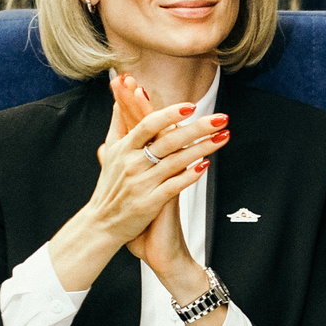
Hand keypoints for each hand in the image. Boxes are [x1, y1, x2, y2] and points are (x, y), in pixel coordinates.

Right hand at [86, 69, 226, 250]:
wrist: (102, 225)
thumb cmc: (110, 187)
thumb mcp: (111, 153)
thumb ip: (119, 124)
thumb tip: (120, 100)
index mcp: (124, 149)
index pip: (148, 125)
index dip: (169, 114)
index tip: (192, 105)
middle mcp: (132, 164)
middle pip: (168, 140)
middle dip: (197, 128)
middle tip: (221, 118)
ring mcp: (141, 183)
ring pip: (175, 161)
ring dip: (202, 148)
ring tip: (223, 137)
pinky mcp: (149, 203)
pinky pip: (173, 187)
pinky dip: (189, 176)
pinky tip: (206, 166)